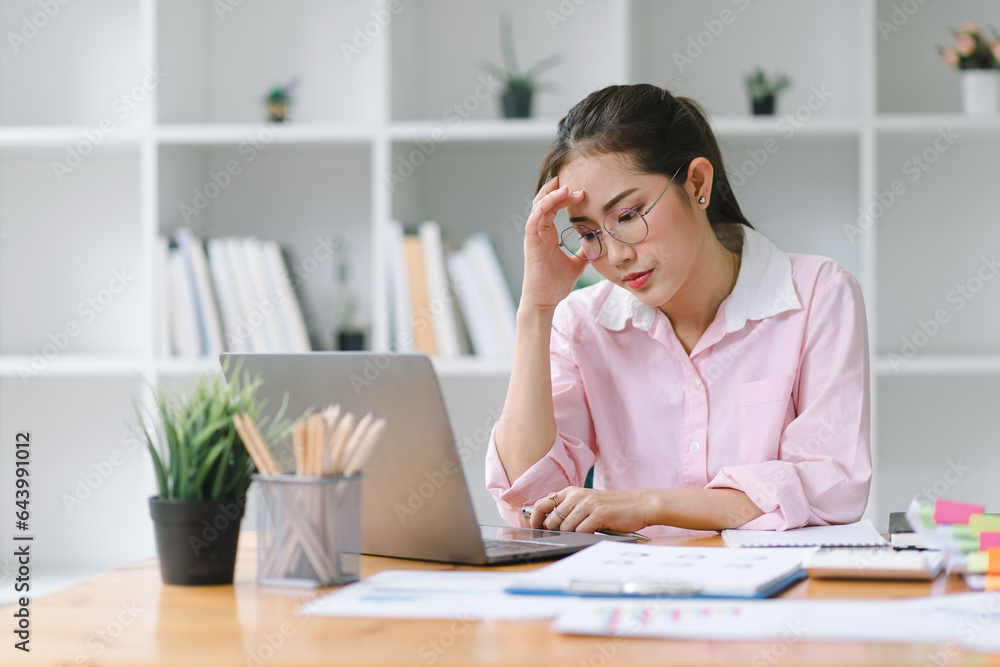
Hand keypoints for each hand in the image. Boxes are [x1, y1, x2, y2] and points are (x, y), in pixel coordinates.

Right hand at [520, 177, 587, 311]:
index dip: (565, 197)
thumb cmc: (555, 284)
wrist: (544, 301)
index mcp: (548, 234)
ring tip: (565, 187)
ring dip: (551, 196)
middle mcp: (540, 232)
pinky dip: (541, 209)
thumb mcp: (576, 264)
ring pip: (538, 208)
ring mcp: (534, 237)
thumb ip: (583, 252)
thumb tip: (596, 244)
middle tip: (575, 183)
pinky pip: (533, 221)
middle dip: (558, 191)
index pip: (554, 207)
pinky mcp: (531, 244)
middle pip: (545, 202)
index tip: (582, 191)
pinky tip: (552, 201)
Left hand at [530, 487, 649, 533]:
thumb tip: (549, 520)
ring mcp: (588, 504)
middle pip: (553, 519)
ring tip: (581, 532)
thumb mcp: (588, 501)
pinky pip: (581, 530)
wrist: (638, 504)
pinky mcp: (599, 514)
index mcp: (572, 491)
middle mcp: (578, 495)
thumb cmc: (613, 506)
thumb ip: (571, 507)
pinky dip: (583, 535)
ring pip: (566, 526)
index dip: (535, 517)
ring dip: (571, 534)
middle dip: (554, 531)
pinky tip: (591, 532)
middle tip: (561, 536)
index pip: (544, 502)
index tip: (535, 528)